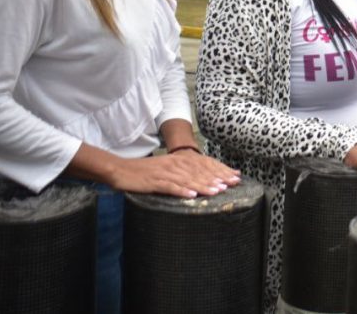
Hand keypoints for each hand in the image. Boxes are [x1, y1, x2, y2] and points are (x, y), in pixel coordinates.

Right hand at [108, 152, 240, 198]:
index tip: (236, 177)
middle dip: (218, 178)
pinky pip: (170, 187)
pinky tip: (192, 196)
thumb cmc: (145, 172)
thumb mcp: (168, 168)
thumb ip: (185, 173)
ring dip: (203, 185)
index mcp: (180, 160)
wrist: (120, 170)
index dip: (221, 170)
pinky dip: (182, 191)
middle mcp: (175, 164)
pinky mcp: (154, 181)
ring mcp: (165, 172)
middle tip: (232, 184)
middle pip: (200, 171)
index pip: (205, 165)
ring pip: (188, 179)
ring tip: (217, 191)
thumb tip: (202, 181)